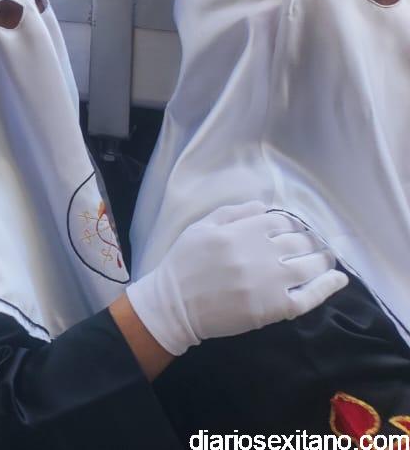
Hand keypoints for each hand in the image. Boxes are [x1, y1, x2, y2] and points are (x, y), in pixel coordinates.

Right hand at [126, 201, 347, 356]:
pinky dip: (328, 287)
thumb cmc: (184, 263)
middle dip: (310, 240)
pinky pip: (310, 296)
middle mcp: (261, 252)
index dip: (291, 225)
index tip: (293, 231)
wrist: (175, 305)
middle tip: (313, 244)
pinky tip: (338, 280)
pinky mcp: (277, 307)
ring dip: (323, 259)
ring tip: (327, 259)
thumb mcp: (200, 228)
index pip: (281, 221)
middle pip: (300, 241)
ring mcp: (272, 281)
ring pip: (310, 265)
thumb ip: (232, 213)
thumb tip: (264, 207)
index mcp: (242, 231)